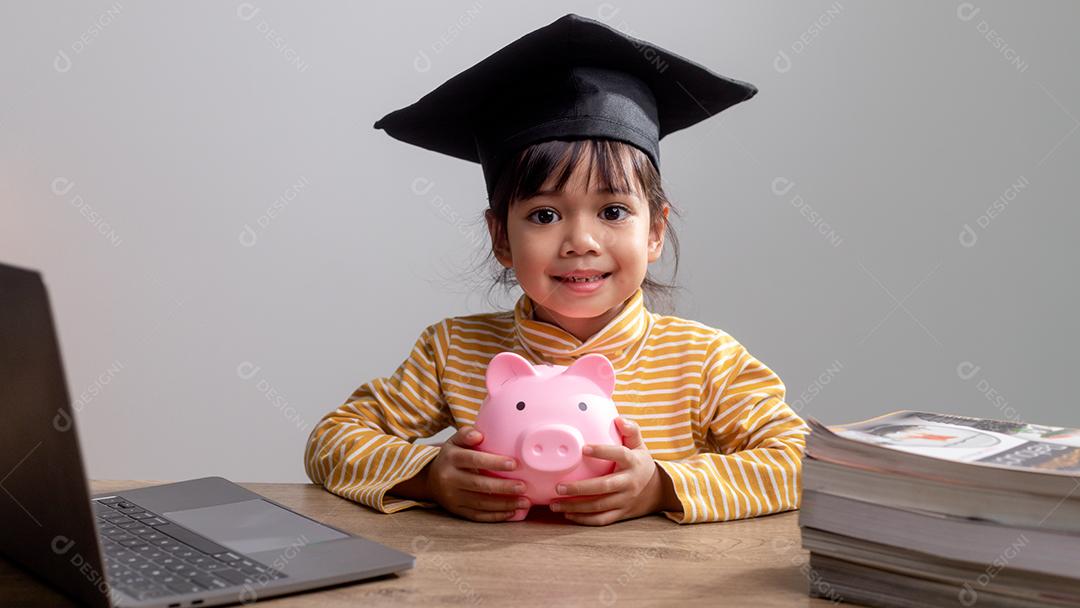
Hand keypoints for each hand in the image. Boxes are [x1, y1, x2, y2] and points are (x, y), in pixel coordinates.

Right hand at [427, 426, 530, 521]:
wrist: (430, 479)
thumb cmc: (451, 457)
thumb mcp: (454, 441)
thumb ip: (466, 434)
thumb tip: (479, 435)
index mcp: (451, 458)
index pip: (474, 460)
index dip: (494, 463)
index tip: (514, 464)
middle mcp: (450, 479)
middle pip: (479, 484)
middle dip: (503, 487)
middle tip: (523, 486)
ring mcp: (452, 497)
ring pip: (480, 503)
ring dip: (504, 504)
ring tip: (524, 501)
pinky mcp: (457, 511)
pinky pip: (478, 515)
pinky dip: (496, 516)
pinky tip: (512, 512)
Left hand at [549, 417, 665, 525]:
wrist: (658, 491)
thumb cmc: (640, 463)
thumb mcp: (639, 445)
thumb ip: (630, 430)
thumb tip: (618, 419)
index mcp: (633, 462)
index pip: (619, 454)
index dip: (602, 451)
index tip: (583, 448)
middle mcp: (629, 482)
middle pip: (604, 486)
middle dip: (580, 488)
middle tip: (558, 487)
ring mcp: (625, 500)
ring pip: (599, 506)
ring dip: (575, 506)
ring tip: (555, 504)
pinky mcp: (621, 513)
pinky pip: (601, 519)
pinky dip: (584, 519)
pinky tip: (567, 514)